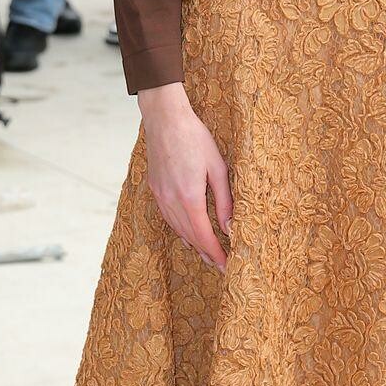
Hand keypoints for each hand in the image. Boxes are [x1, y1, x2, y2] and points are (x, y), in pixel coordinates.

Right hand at [138, 85, 231, 271]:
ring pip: (178, 229)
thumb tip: (230, 228)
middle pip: (190, 236)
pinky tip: (188, 234)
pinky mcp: (155, 188)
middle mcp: (171, 201)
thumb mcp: (218, 168)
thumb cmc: (195, 138)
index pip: (204, 236)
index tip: (227, 266)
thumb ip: (224, 201)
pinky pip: (168, 217)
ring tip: (207, 255)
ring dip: (193, 244)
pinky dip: (180, 230)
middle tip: (221, 266)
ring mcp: (160, 195)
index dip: (216, 253)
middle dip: (206, 253)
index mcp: (189, 197)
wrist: (165, 119)